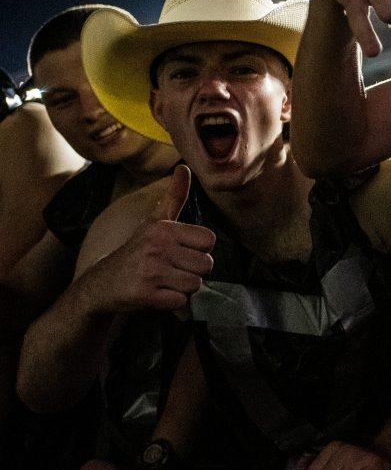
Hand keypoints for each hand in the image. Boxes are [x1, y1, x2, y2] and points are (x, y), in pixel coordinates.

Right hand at [90, 166, 214, 313]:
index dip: (200, 250)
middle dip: (193, 271)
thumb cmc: (137, 250)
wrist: (101, 283)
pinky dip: (172, 302)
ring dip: (183, 288)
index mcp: (164, 228)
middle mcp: (157, 246)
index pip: (209, 241)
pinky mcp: (144, 293)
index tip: (181, 251)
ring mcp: (150, 270)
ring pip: (195, 284)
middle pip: (206, 265)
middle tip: (171, 270)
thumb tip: (184, 167)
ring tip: (164, 281)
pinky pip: (180, 302)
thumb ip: (174, 196)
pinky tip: (156, 294)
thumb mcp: (154, 221)